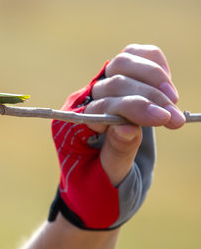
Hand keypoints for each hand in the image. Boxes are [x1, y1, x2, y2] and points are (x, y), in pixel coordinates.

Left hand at [86, 44, 184, 184]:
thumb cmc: (98, 189)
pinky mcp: (118, 85)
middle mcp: (82, 103)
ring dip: (153, 77)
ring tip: (174, 102)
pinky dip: (152, 63)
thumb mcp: (107, 179)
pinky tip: (167, 83)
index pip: (101, 106)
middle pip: (114, 81)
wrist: (101, 189)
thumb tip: (128, 126)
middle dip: (150, 97)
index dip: (134, 108)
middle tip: (176, 120)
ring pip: (122, 63)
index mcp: (71, 126)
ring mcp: (99, 91)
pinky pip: (132, 59)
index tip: (165, 119)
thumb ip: (116, 153)